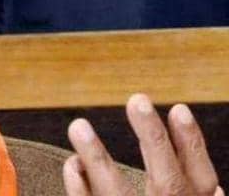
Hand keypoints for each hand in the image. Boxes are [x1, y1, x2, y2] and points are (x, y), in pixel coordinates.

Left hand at [62, 94, 222, 195]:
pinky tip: (72, 164)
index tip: (179, 108)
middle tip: (137, 99)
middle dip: (154, 139)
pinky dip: (79, 188)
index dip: (191, 144)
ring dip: (97, 158)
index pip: (201, 179)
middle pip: (167, 182)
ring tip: (78, 125)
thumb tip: (218, 189)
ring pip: (116, 193)